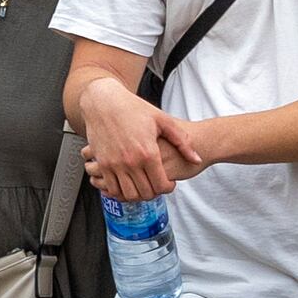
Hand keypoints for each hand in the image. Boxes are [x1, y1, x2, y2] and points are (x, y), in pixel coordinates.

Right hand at [75, 79, 197, 202]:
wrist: (103, 102)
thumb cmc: (132, 108)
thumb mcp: (162, 120)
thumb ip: (182, 142)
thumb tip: (196, 158)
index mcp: (147, 152)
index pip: (160, 185)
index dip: (168, 188)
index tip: (168, 184)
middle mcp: (130, 162)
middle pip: (145, 193)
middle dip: (154, 193)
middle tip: (156, 186)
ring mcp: (113, 164)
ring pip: (127, 194)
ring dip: (136, 195)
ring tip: (141, 186)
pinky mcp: (101, 163)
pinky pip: (110, 188)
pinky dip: (118, 190)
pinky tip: (125, 182)